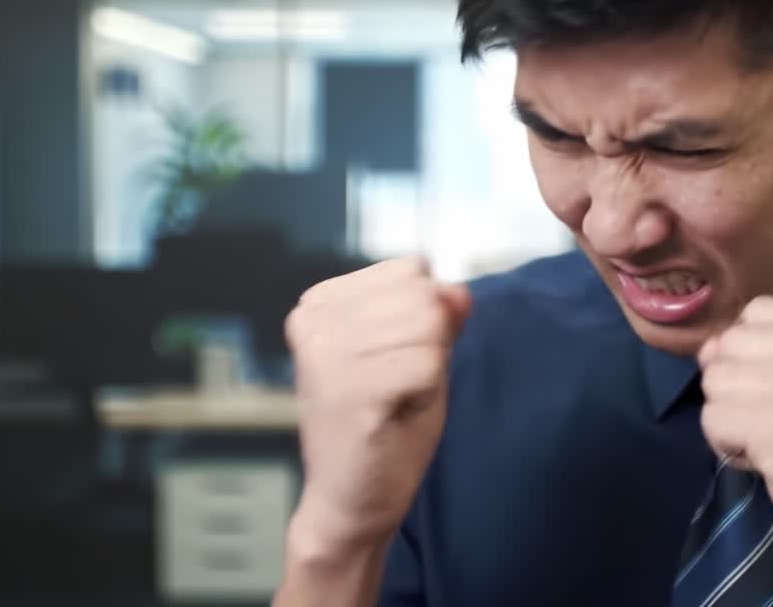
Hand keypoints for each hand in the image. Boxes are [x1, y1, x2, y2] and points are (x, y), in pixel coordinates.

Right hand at [284, 257, 471, 550]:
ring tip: (394, 400)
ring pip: (428, 327)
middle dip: (429, 345)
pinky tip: (393, 416)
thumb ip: (437, 316)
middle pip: (423, 295)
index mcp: (321, 303)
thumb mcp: (416, 354)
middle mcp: (314, 320)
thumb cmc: (385, 424)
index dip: (423, 320)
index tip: (390, 362)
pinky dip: (425, 394)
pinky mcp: (348, 388)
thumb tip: (458, 291)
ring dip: (428, 371)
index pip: (411, 270)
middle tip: (397, 387)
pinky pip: (426, 365)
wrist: (352, 502)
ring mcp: (326, 353)